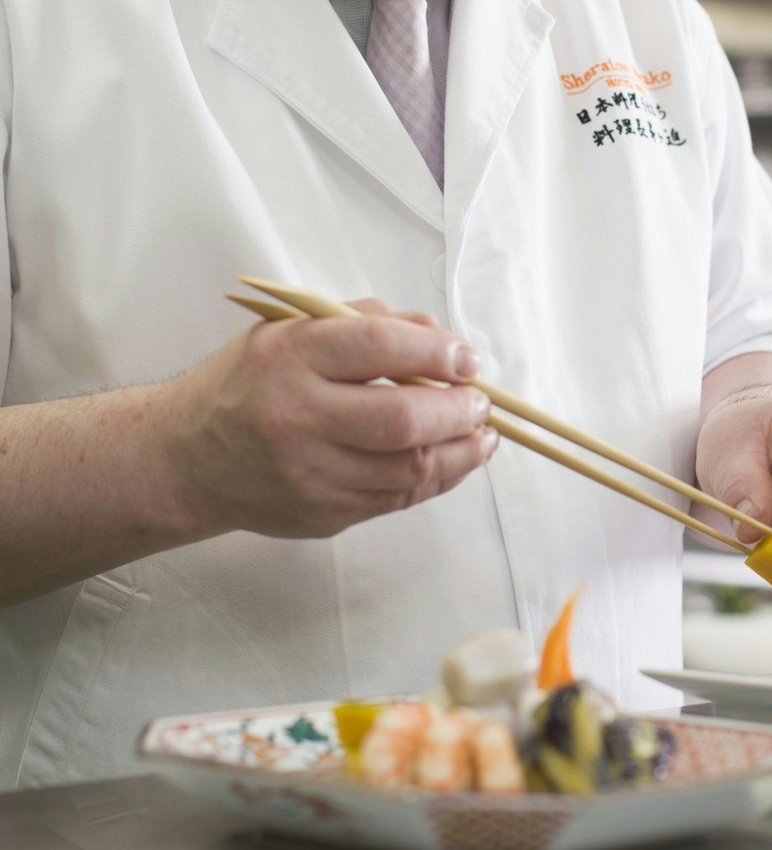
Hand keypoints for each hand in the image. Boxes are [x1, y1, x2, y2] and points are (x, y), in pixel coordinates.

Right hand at [166, 300, 497, 537]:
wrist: (188, 459)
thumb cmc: (252, 383)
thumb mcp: (292, 331)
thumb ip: (367, 322)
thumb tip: (442, 339)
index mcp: (289, 356)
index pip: (377, 347)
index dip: (435, 353)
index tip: (467, 359)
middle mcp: (296, 417)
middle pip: (401, 420)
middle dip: (458, 411)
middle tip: (481, 402)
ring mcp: (309, 473)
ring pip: (409, 469)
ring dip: (461, 451)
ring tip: (481, 433)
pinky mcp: (323, 514)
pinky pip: (398, 499)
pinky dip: (438, 479)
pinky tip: (454, 458)